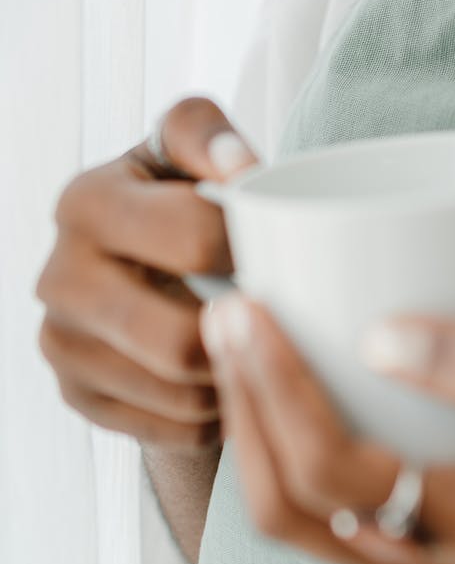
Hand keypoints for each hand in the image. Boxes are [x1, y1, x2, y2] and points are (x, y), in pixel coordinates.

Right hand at [35, 97, 258, 448]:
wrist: (138, 257)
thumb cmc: (180, 192)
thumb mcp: (188, 147)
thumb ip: (209, 135)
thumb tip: (238, 166)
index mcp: (86, 202)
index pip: (198, 240)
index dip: (259, 249)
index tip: (287, 248)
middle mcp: (58, 277)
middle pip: (180, 342)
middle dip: (245, 335)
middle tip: (286, 316)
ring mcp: (61, 344)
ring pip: (182, 393)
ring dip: (239, 377)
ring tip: (266, 341)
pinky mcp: (78, 396)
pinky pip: (176, 428)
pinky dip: (221, 410)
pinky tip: (236, 371)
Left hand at [203, 298, 454, 563]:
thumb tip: (378, 339)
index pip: (345, 478)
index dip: (280, 397)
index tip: (251, 308)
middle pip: (302, 511)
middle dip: (247, 412)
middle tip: (228, 311)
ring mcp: (440, 556)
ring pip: (306, 516)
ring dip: (258, 431)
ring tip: (240, 339)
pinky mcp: (437, 527)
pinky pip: (335, 502)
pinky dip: (291, 442)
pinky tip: (287, 375)